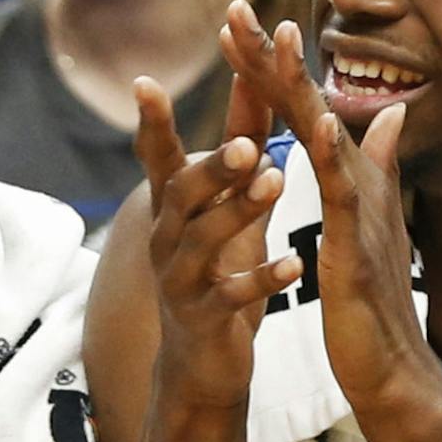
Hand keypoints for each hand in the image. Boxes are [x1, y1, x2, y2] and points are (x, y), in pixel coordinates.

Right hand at [133, 70, 297, 410]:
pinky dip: (264, 278)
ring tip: (277, 182)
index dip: (151, 123)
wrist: (202, 362)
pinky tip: (296, 265)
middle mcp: (166, 240)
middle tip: (245, 144)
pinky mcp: (203, 318)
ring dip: (240, 210)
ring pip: (204, 240)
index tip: (144, 82)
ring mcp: (180, 280)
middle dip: (211, 168)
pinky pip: (232, 296)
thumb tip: (251, 78)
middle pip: (179, 195)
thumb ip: (239, 148)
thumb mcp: (226, 206)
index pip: (157, 158)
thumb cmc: (217, 270)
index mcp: (172, 210)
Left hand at [218, 0, 435, 420]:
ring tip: (279, 41)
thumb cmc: (373, 301)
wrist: (390, 366)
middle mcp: (360, 181)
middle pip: (311, 106)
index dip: (272, 65)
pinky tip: (323, 126)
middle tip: (238, 9)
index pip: (304, 109)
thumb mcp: (367, 225)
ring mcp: (362, 211)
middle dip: (275, 57)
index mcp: (351, 178)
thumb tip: (394, 114)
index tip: (237, 22)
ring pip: (326, 137)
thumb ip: (378, 166)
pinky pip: (346, 197)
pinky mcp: (358, 247)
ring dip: (301, 89)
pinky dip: (336, 159)